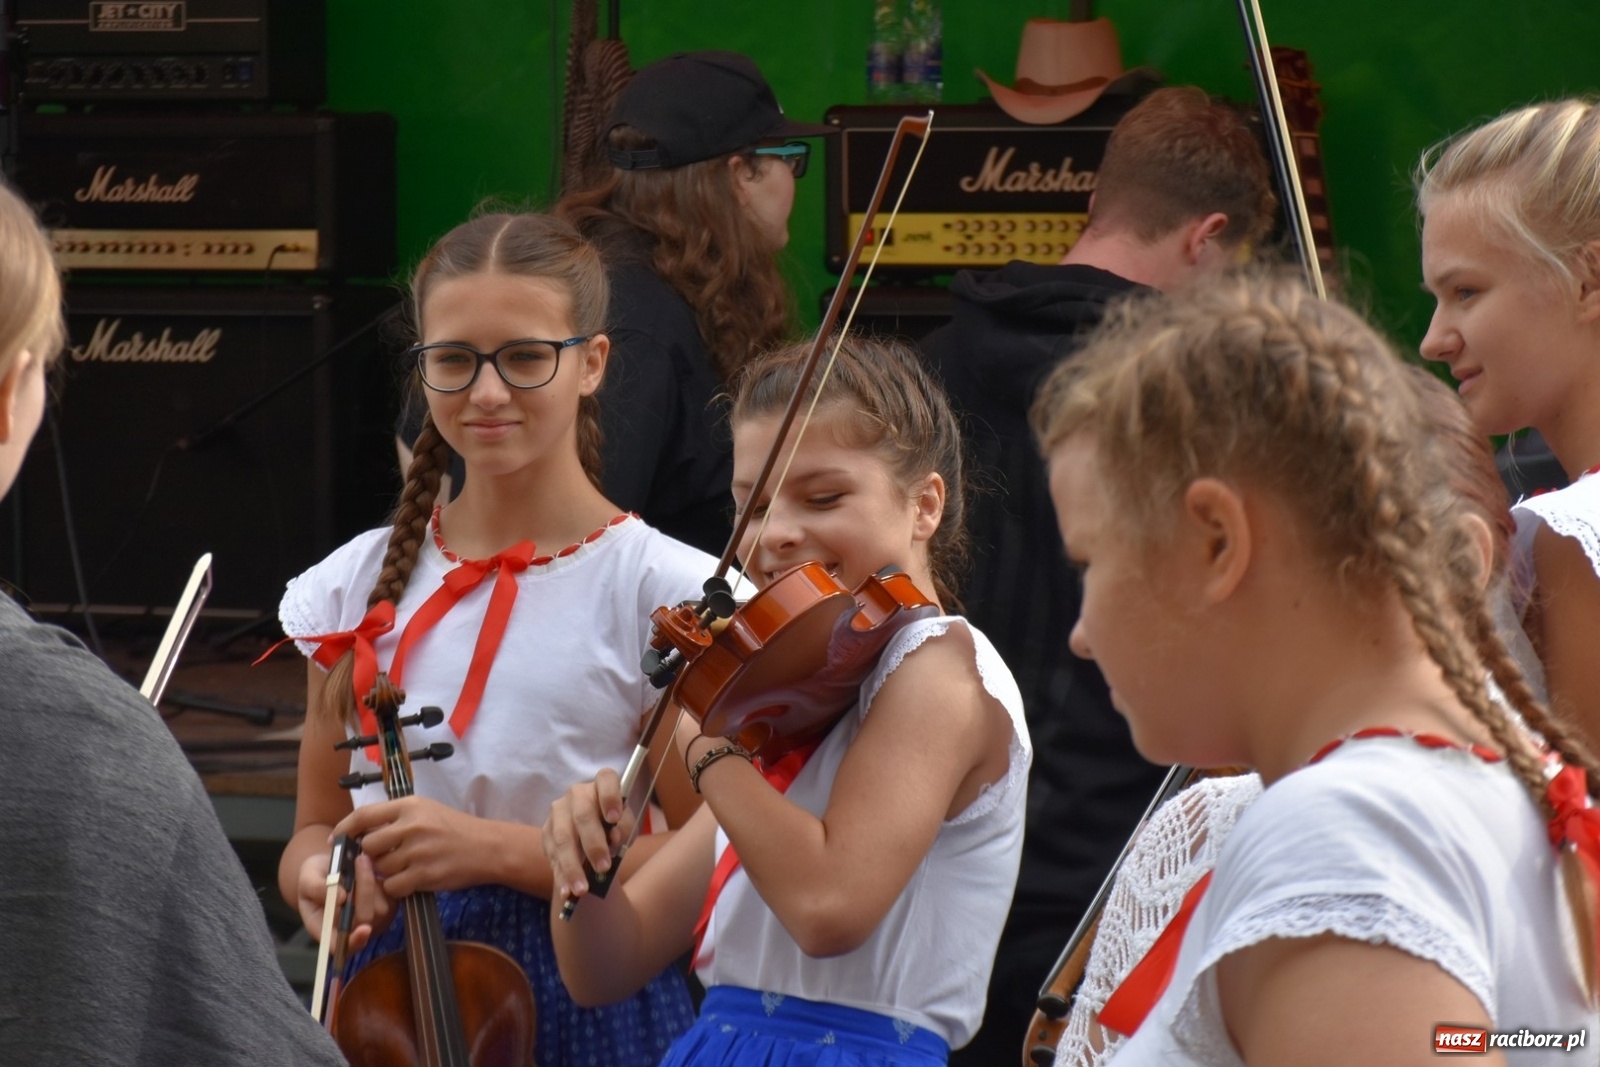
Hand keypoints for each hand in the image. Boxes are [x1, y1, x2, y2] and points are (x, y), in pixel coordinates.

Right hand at [296, 848, 394, 953]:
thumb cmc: (315, 876)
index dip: (354, 941)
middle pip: (365, 920)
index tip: (364, 928)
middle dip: (363, 889)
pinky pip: (390, 896)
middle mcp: (350, 930)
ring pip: (380, 907)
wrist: (330, 866)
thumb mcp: (307, 878)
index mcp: (325, 930)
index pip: (340, 947)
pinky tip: (370, 867)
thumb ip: (317, 889)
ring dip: (371, 881)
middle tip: (359, 861)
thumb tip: (341, 898)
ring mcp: (371, 920)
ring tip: (361, 860)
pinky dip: (380, 879)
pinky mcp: (387, 906)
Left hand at [331, 795, 486, 899]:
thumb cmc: (455, 829)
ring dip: (387, 873)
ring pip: (380, 868)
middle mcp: (412, 825)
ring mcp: (419, 850)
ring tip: (406, 868)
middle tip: (384, 859)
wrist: (488, 847)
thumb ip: (396, 818)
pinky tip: (411, 881)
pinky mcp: (425, 874)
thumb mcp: (426, 811)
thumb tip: (361, 832)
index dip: (344, 829)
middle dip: (372, 856)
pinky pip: (393, 886)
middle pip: (369, 845)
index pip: (364, 815)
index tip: (337, 839)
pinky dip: (397, 887)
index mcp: (410, 806)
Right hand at [543, 768, 633, 902]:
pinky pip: (552, 854)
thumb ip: (623, 829)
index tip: (614, 818)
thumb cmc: (614, 826)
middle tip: (604, 867)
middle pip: (583, 815)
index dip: (610, 797)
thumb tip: (614, 838)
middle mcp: (578, 793)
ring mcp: (558, 810)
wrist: (592, 837)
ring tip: (582, 889)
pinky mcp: (546, 830)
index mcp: (602, 783)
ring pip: (563, 838)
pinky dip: (560, 875)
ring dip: (573, 866)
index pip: (606, 780)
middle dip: (593, 844)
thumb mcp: (625, 826)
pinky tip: (566, 891)